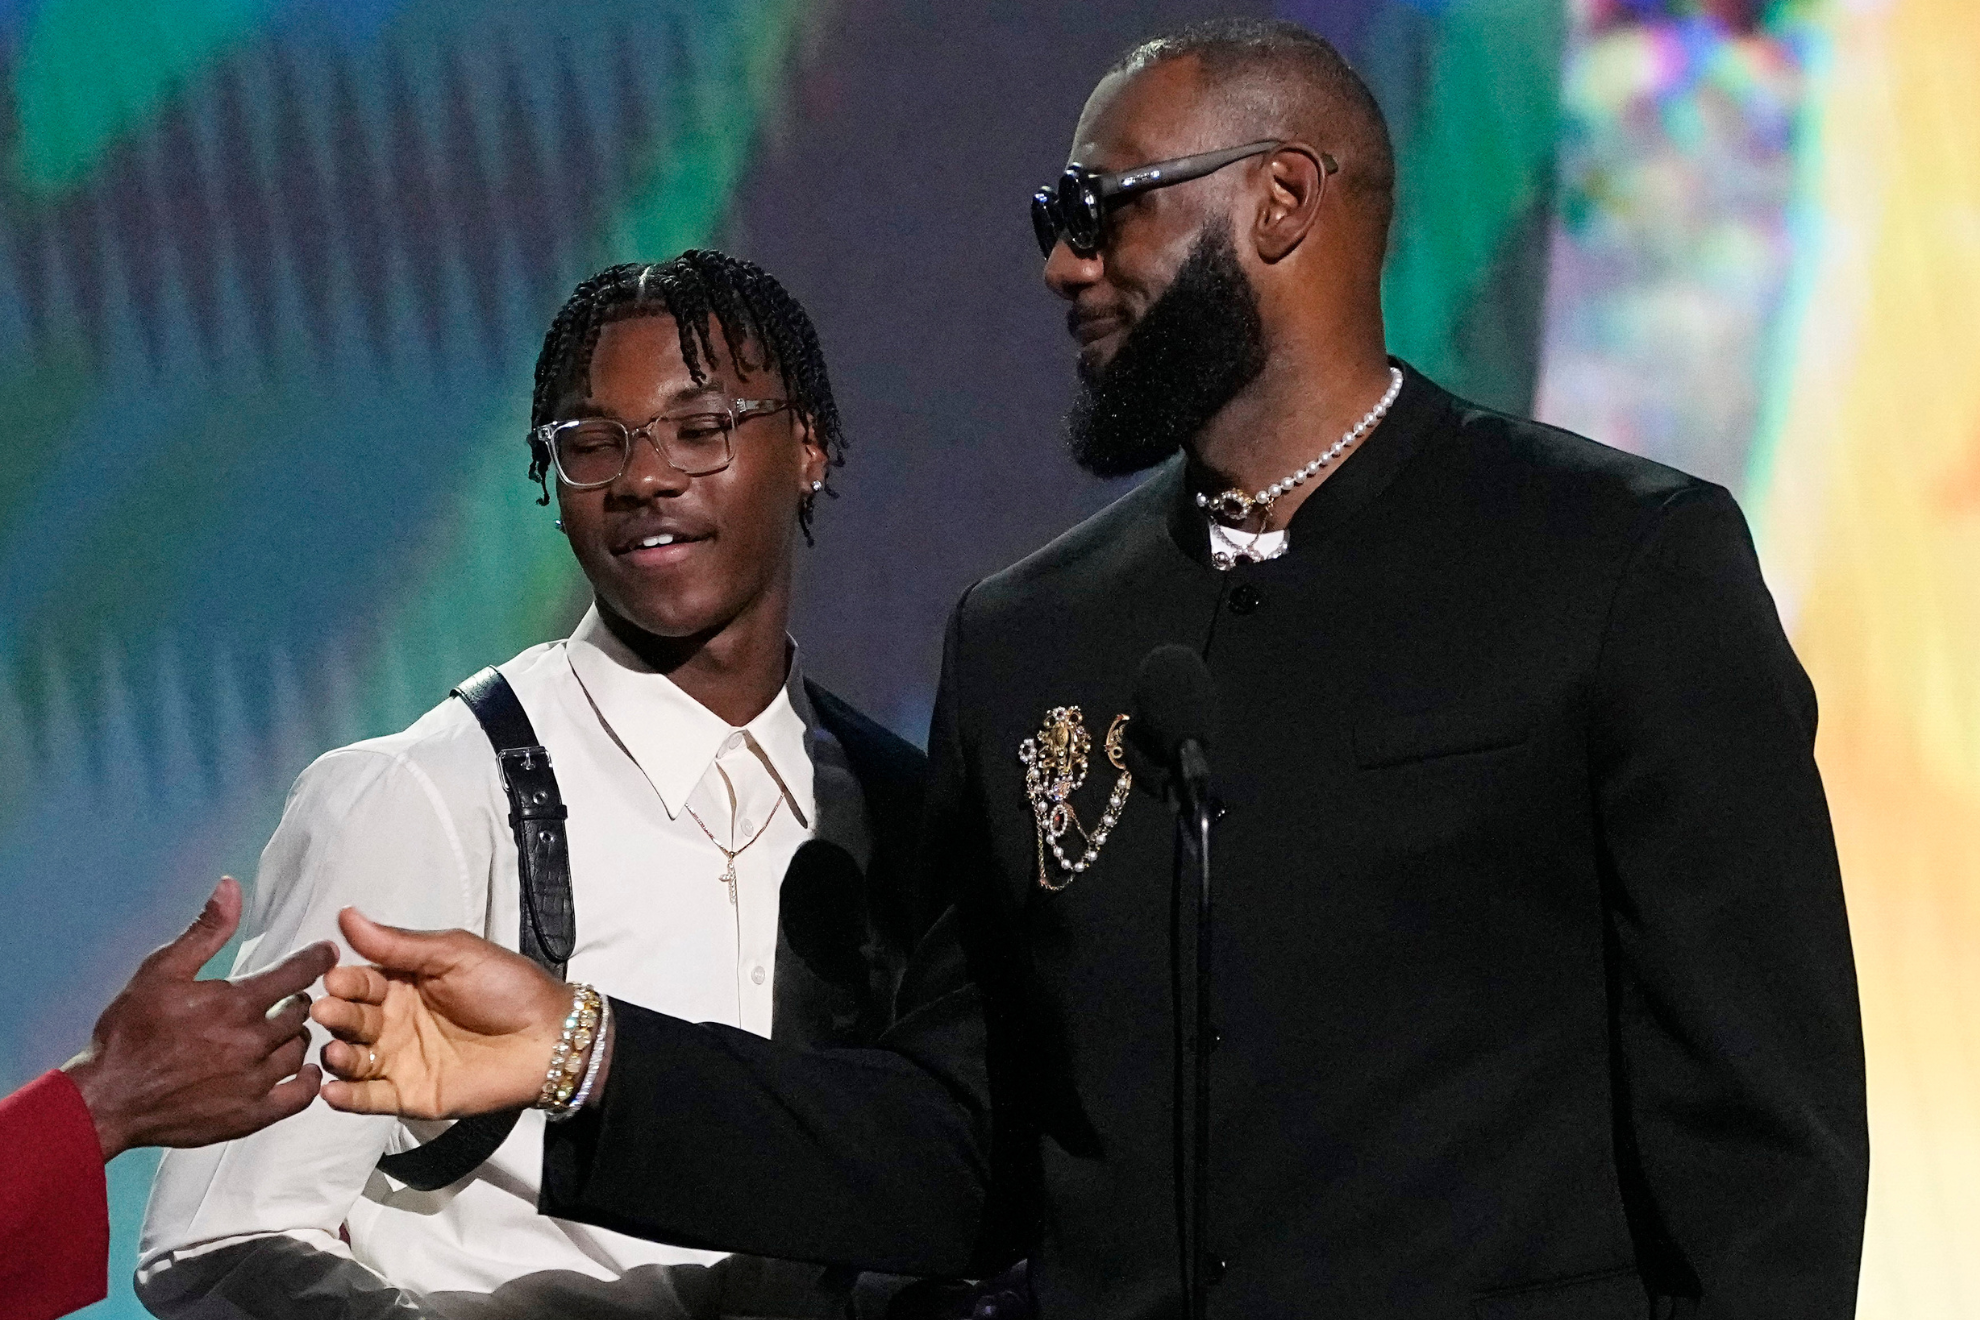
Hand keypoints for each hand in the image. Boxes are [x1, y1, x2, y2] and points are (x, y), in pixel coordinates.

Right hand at [62, 877, 338, 1160]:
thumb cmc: (128, 1031)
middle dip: (300, 1000)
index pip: (298, 973)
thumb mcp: (161, 970)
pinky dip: (307, 1081)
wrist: (107, 1098)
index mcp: (234, 1003)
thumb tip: (231, 886)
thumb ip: (206, 930)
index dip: (317, 958)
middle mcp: (251, 1043)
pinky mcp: (249, 1116)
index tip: (327, 952)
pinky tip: (303, 1069)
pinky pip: (298, 1096)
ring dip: (299, 1037)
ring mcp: (252, 1082)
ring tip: (287, 1031)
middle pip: (301, 1013)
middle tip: (291, 997)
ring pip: (300, 1051)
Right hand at [311, 908, 574, 1118]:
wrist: (550, 1037)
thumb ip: (399, 944)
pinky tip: (333, 1090)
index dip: (344, 981)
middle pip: (351, 1019)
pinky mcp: (410, 1095)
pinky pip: (370, 1099)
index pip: (360, 981)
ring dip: (338, 1056)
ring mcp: (399, 1060)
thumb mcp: (454, 954)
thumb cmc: (509, 987)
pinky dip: (347, 1096)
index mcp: (403, 983)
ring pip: (353, 1059)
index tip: (332, 978)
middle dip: (336, 1016)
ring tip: (335, 1051)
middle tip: (325, 1012)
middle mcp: (394, 1022)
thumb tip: (346, 915)